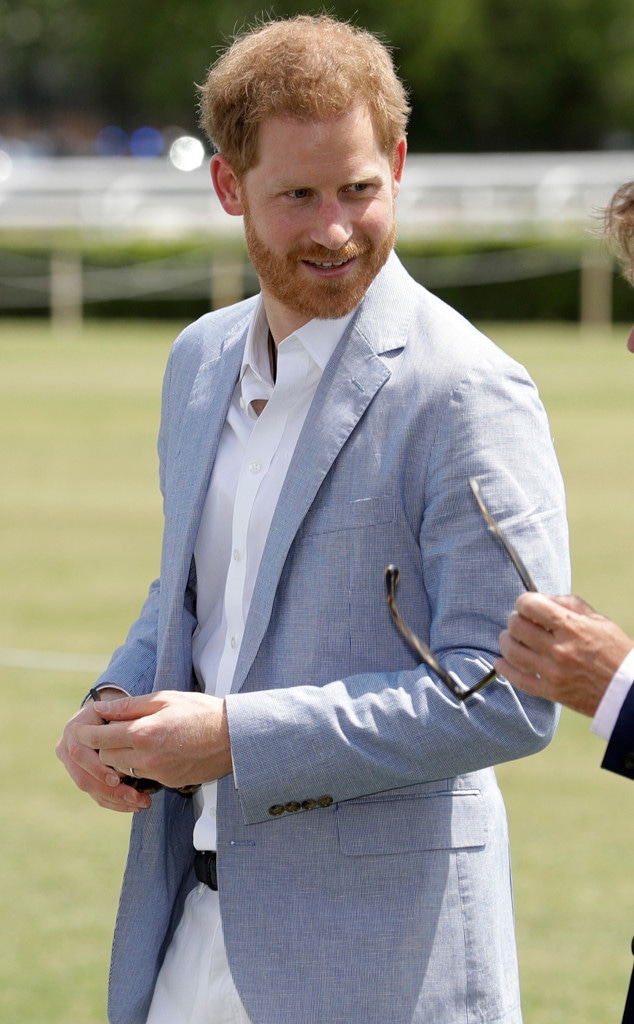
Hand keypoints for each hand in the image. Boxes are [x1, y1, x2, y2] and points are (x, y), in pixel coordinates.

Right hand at [56, 698, 152, 812]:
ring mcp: (72, 765)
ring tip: (140, 803)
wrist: (107, 713)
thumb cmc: (118, 709)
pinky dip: (114, 802)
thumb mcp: (118, 706)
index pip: (80, 753)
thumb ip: (117, 712)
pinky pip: (95, 794)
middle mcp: (67, 749)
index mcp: (74, 730)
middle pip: (83, 777)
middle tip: (135, 797)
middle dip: (110, 790)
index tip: (118, 778)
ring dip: (115, 800)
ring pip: (90, 789)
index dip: (98, 768)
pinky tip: (133, 805)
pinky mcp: (82, 776)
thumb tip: (108, 718)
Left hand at [70, 690, 232, 790]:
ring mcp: (157, 774)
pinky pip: (143, 777)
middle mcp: (146, 758)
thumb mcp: (165, 699)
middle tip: (107, 732)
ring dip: (120, 757)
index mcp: (142, 733)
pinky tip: (154, 751)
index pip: (100, 738)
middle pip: (106, 758)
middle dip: (103, 746)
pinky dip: (140, 766)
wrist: (234, 738)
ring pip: (122, 770)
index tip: (80, 729)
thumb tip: (101, 708)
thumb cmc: (201, 712)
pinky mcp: (168, 783)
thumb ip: (129, 705)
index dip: (87, 733)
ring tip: (130, 741)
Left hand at [496, 592, 633, 715]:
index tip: (527, 605)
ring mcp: (554, 672)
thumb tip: (543, 598)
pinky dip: (504, 669)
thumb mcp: (598, 620)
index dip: (524, 602)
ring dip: (506, 641)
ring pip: (512, 652)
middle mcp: (560, 649)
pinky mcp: (552, 692)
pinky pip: (518, 680)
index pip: (530, 606)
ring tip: (511, 638)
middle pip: (516, 627)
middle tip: (519, 622)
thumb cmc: (616, 651)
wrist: (629, 690)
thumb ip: (569, 604)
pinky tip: (501, 661)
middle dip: (514, 620)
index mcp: (572, 627)